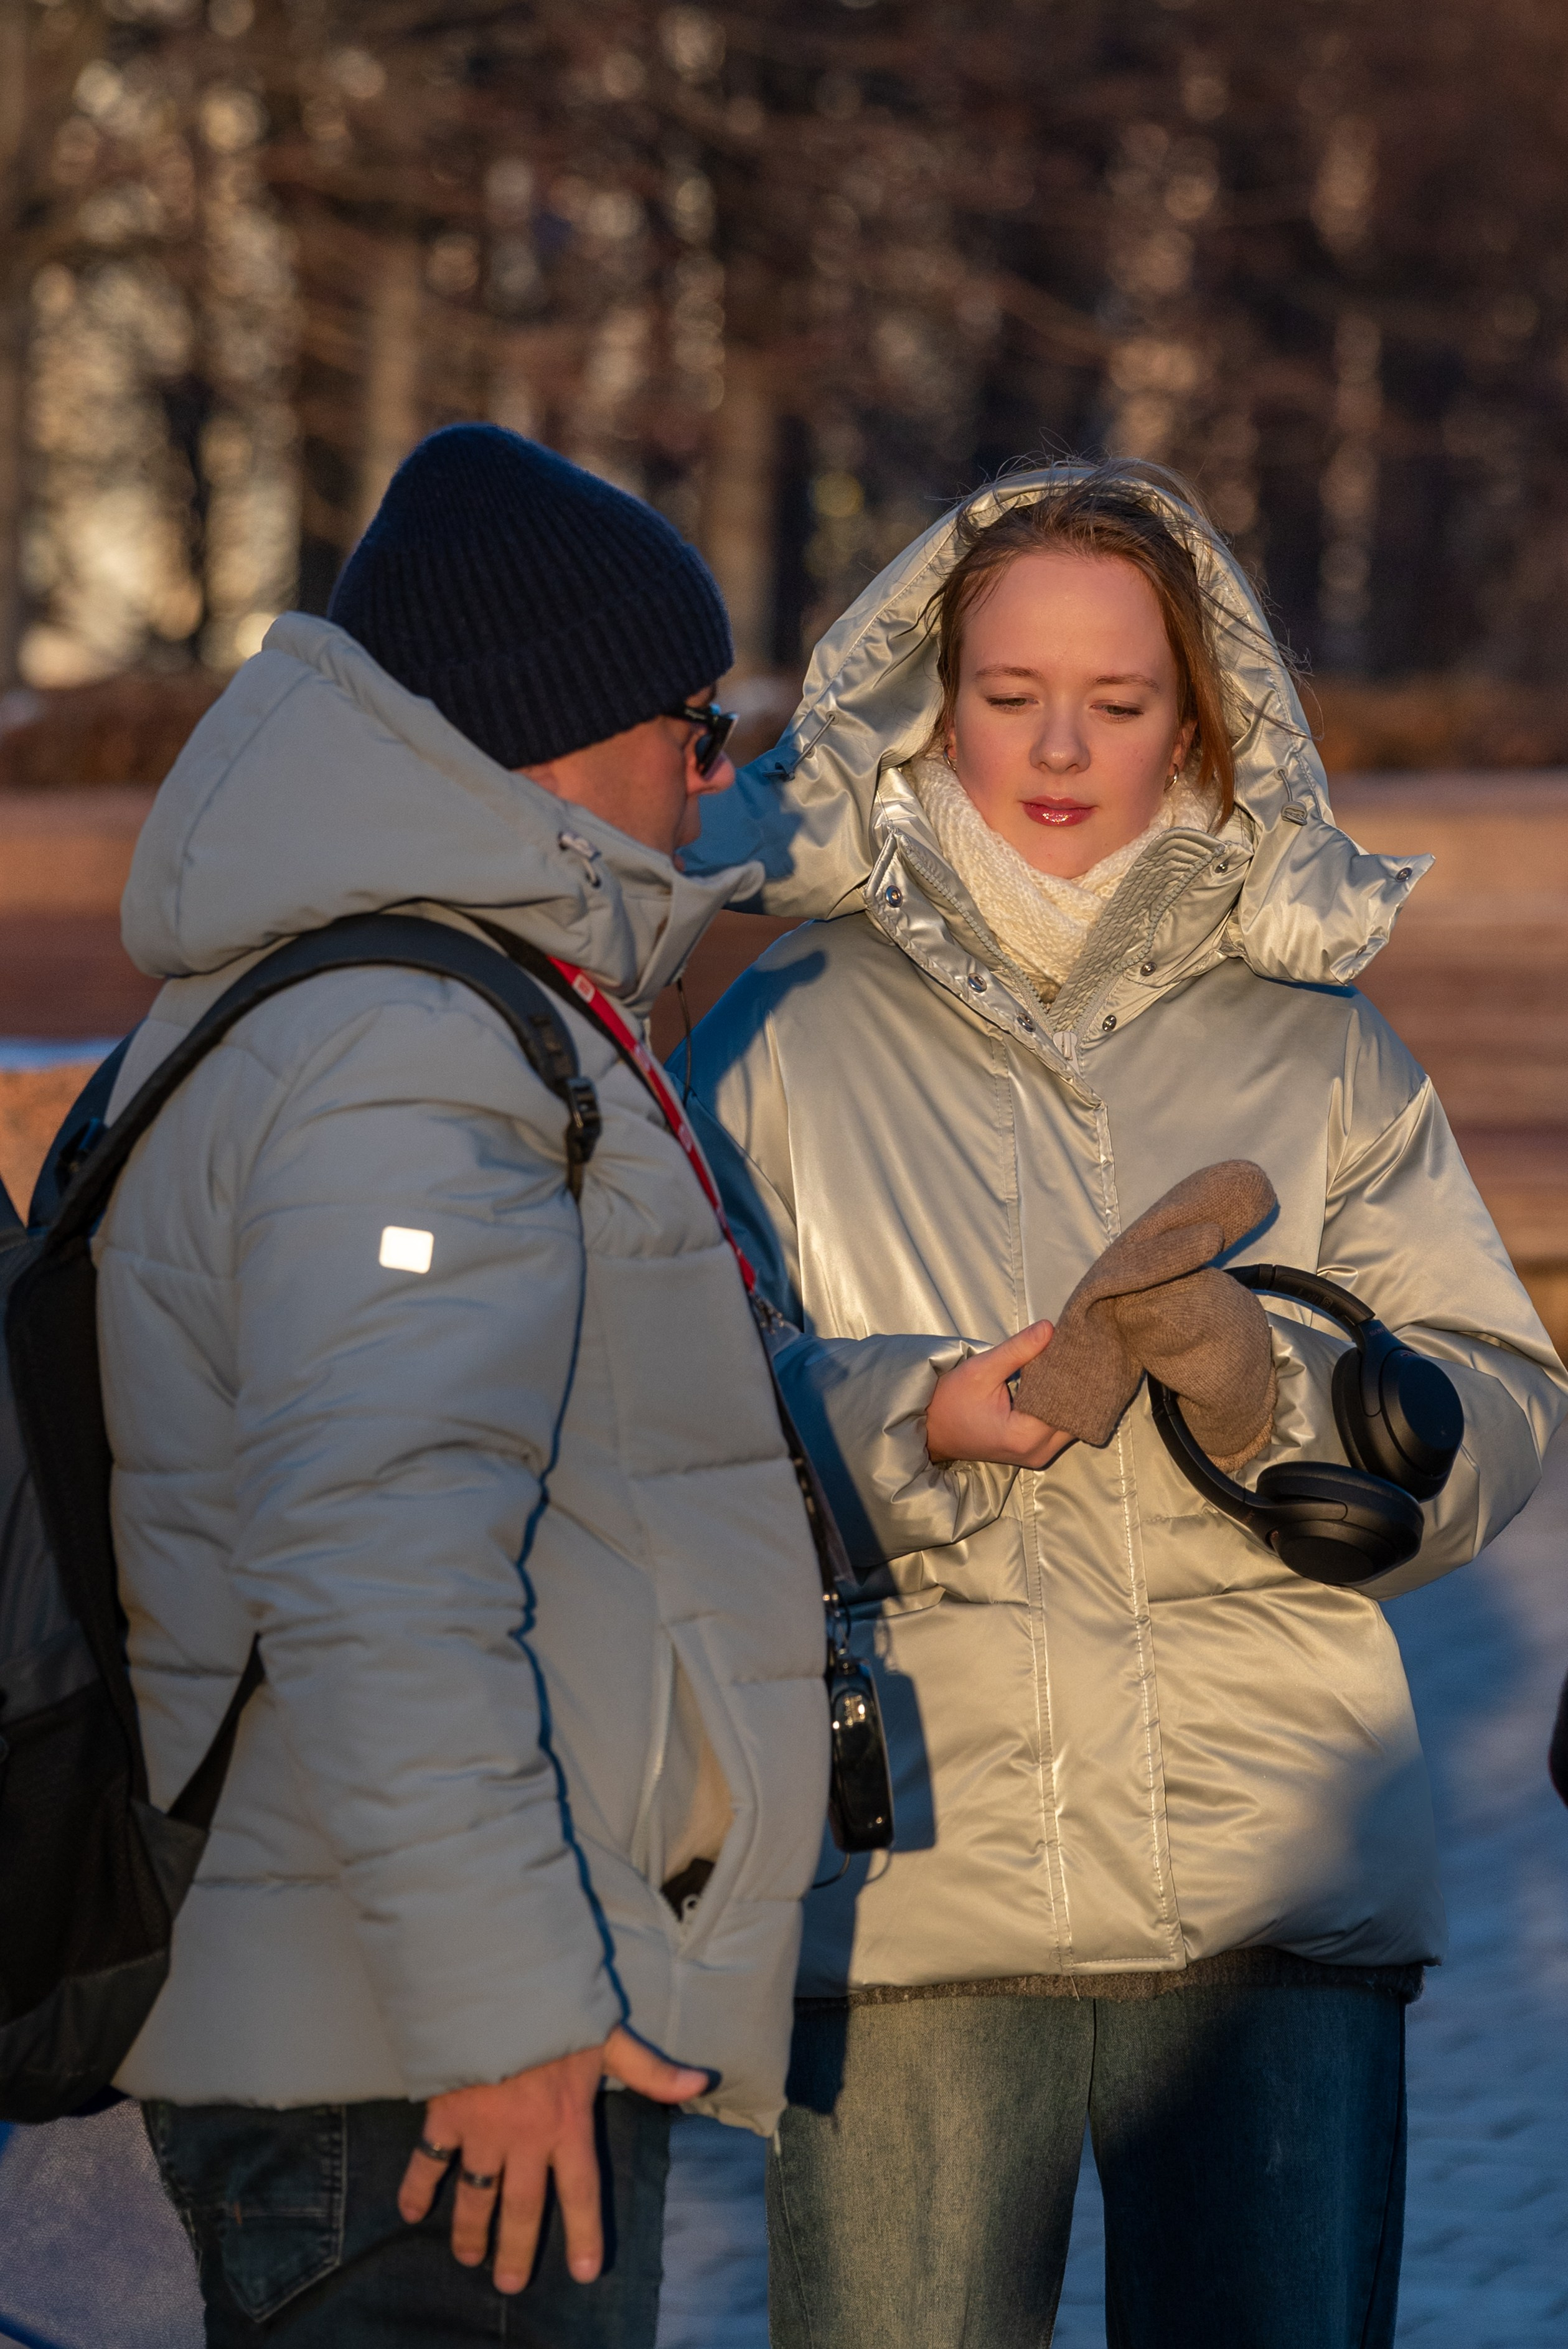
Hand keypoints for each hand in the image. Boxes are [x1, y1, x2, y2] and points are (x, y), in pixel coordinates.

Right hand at [397, 2025, 708, 2293]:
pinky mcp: (447, 2114)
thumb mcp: (609, 2037)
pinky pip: (429, 2159)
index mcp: (567, 2123)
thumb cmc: (556, 2009)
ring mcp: (483, 2130)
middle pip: (522, 2207)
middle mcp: (525, 2138)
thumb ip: (651, 2069)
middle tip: (509, 2284)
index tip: (586, 2273)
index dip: (585, 2234)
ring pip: (477, 2194)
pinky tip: (410, 2212)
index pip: (581, 2191)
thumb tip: (702, 2083)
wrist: (497, 1985)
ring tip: (468, 2258)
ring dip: (471, 2231)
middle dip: (515, 2249)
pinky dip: (417, 2186)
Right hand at [926, 1321, 1072, 1470]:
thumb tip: (1050, 1328)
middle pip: (1076, 1415)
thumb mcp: (982, 1370)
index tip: (1073, 1348)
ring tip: (1068, 1366)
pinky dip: (1061, 1407)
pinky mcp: (1035, 1453)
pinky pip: (1060, 1429)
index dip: (1073, 1374)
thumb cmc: (950, 1401)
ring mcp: (1038, 1456)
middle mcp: (1038, 1452)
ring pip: (1072, 1423)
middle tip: (1075, 1353)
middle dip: (1076, 1385)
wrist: (931, 1429)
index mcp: (1026, 1435)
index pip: (1067, 1401)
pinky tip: (1059, 1384)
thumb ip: (1018, 1350)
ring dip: (1069, 1397)